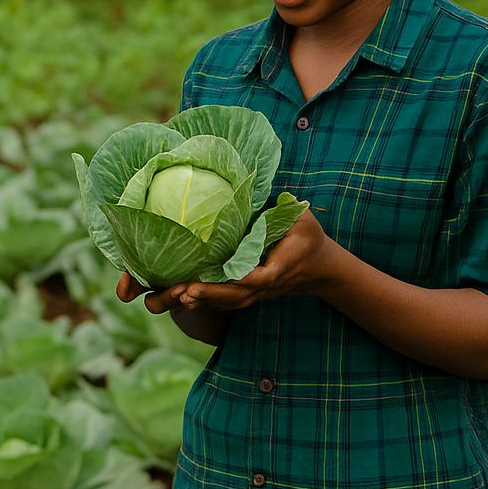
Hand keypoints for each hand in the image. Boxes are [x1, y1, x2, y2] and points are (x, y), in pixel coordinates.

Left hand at [119, 210, 341, 311]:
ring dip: (199, 301)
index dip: (239, 281)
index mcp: (279, 266)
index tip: (221, 278)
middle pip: (234, 295)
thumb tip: (261, 186)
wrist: (317, 266)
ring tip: (169, 298)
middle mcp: (263, 285)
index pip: (259, 278)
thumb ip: (285, 209)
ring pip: (225, 302)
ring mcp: (254, 293)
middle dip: (208, 295)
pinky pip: (221, 301)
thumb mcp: (302, 219)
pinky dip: (200, 302)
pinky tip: (174, 298)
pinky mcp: (244, 293)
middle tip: (180, 292)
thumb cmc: (307, 236)